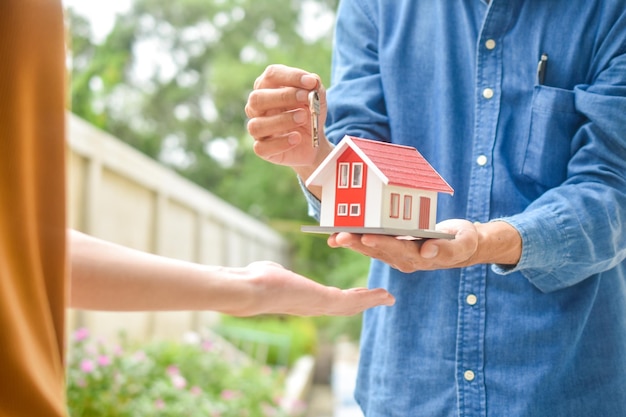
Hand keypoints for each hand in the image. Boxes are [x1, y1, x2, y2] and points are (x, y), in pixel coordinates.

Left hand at [233, 261, 394, 315]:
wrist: (249, 290)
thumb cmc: (254, 281)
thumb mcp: (272, 273)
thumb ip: (277, 273)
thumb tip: (273, 271)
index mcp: (304, 301)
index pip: (330, 302)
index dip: (347, 300)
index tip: (358, 296)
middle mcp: (314, 307)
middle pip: (346, 307)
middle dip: (365, 303)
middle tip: (383, 300)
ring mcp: (320, 306)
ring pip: (352, 305)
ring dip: (372, 301)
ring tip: (389, 297)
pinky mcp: (323, 300)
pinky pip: (353, 300)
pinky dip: (370, 298)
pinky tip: (383, 294)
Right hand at [245, 64, 333, 176]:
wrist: (314, 142)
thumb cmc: (310, 114)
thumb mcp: (317, 99)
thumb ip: (315, 87)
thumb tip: (313, 81)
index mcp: (267, 87)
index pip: (271, 75)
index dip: (291, 77)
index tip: (311, 82)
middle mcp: (257, 107)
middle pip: (257, 98)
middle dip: (283, 97)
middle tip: (305, 99)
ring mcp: (257, 128)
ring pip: (257, 125)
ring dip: (282, 120)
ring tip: (303, 118)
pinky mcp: (261, 148)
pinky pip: (261, 147)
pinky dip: (281, 143)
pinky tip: (296, 138)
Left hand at [327, 220, 480, 271]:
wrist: (460, 245)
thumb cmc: (463, 240)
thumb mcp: (463, 242)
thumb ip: (446, 248)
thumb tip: (426, 251)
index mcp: (420, 257)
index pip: (398, 249)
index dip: (381, 243)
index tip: (366, 236)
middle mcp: (404, 259)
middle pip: (378, 250)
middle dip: (357, 243)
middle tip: (338, 236)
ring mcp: (396, 256)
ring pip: (370, 249)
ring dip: (351, 242)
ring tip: (332, 236)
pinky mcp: (391, 249)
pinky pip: (371, 244)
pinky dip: (355, 239)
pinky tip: (339, 234)